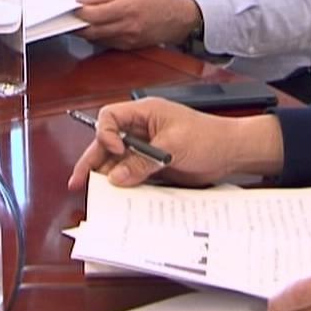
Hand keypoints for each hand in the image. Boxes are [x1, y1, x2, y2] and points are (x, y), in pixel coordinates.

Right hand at [67, 97, 283, 189]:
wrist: (232, 153)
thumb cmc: (208, 137)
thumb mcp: (173, 146)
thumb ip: (142, 162)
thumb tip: (116, 176)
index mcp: (144, 113)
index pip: (110, 117)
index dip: (105, 134)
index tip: (116, 149)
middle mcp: (141, 130)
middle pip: (108, 142)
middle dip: (92, 160)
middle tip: (78, 181)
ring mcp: (147, 149)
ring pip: (117, 161)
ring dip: (107, 175)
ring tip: (96, 194)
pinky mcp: (154, 166)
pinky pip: (132, 175)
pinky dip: (125, 185)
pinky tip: (118, 196)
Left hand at [74, 0, 199, 49]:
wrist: (178, 19)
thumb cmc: (156, 1)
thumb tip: (83, 0)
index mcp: (126, 8)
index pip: (93, 15)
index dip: (78, 12)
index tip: (70, 7)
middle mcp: (126, 27)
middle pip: (91, 31)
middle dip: (76, 25)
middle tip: (67, 17)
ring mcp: (127, 40)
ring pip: (96, 39)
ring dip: (85, 32)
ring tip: (79, 22)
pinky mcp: (128, 48)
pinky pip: (105, 44)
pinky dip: (97, 37)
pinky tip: (96, 28)